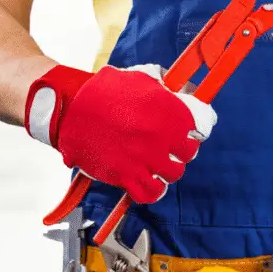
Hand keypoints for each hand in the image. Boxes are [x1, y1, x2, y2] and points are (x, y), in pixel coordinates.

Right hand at [25, 64, 216, 203]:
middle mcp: (161, 136)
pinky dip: (153, 190)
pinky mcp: (126, 175)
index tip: (187, 132)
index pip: (200, 128)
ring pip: (173, 174)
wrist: (71, 109)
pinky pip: (151, 192)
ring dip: (167, 169)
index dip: (193, 130)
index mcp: (169, 110)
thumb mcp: (139, 79)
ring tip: (156, 163)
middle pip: (188, 153)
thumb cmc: (102, 92)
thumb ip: (164, 87)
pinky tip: (149, 182)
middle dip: (180, 150)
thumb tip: (183, 90)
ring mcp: (145, 158)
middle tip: (168, 147)